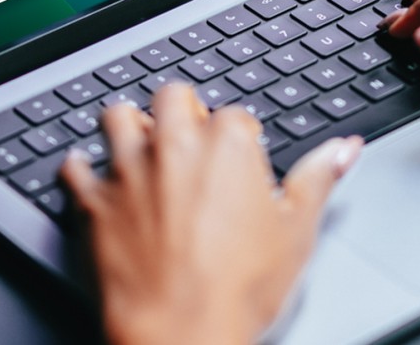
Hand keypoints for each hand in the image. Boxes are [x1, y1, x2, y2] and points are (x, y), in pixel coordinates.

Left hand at [61, 84, 362, 344]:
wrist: (182, 333)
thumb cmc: (239, 289)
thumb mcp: (297, 232)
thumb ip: (319, 178)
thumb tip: (344, 149)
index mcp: (227, 143)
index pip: (234, 115)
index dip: (239, 139)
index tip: (241, 163)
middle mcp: (174, 145)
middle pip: (172, 97)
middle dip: (182, 113)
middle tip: (193, 146)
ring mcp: (130, 170)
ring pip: (118, 116)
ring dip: (130, 126)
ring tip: (143, 146)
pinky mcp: (96, 201)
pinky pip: (75, 167)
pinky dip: (82, 168)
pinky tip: (91, 172)